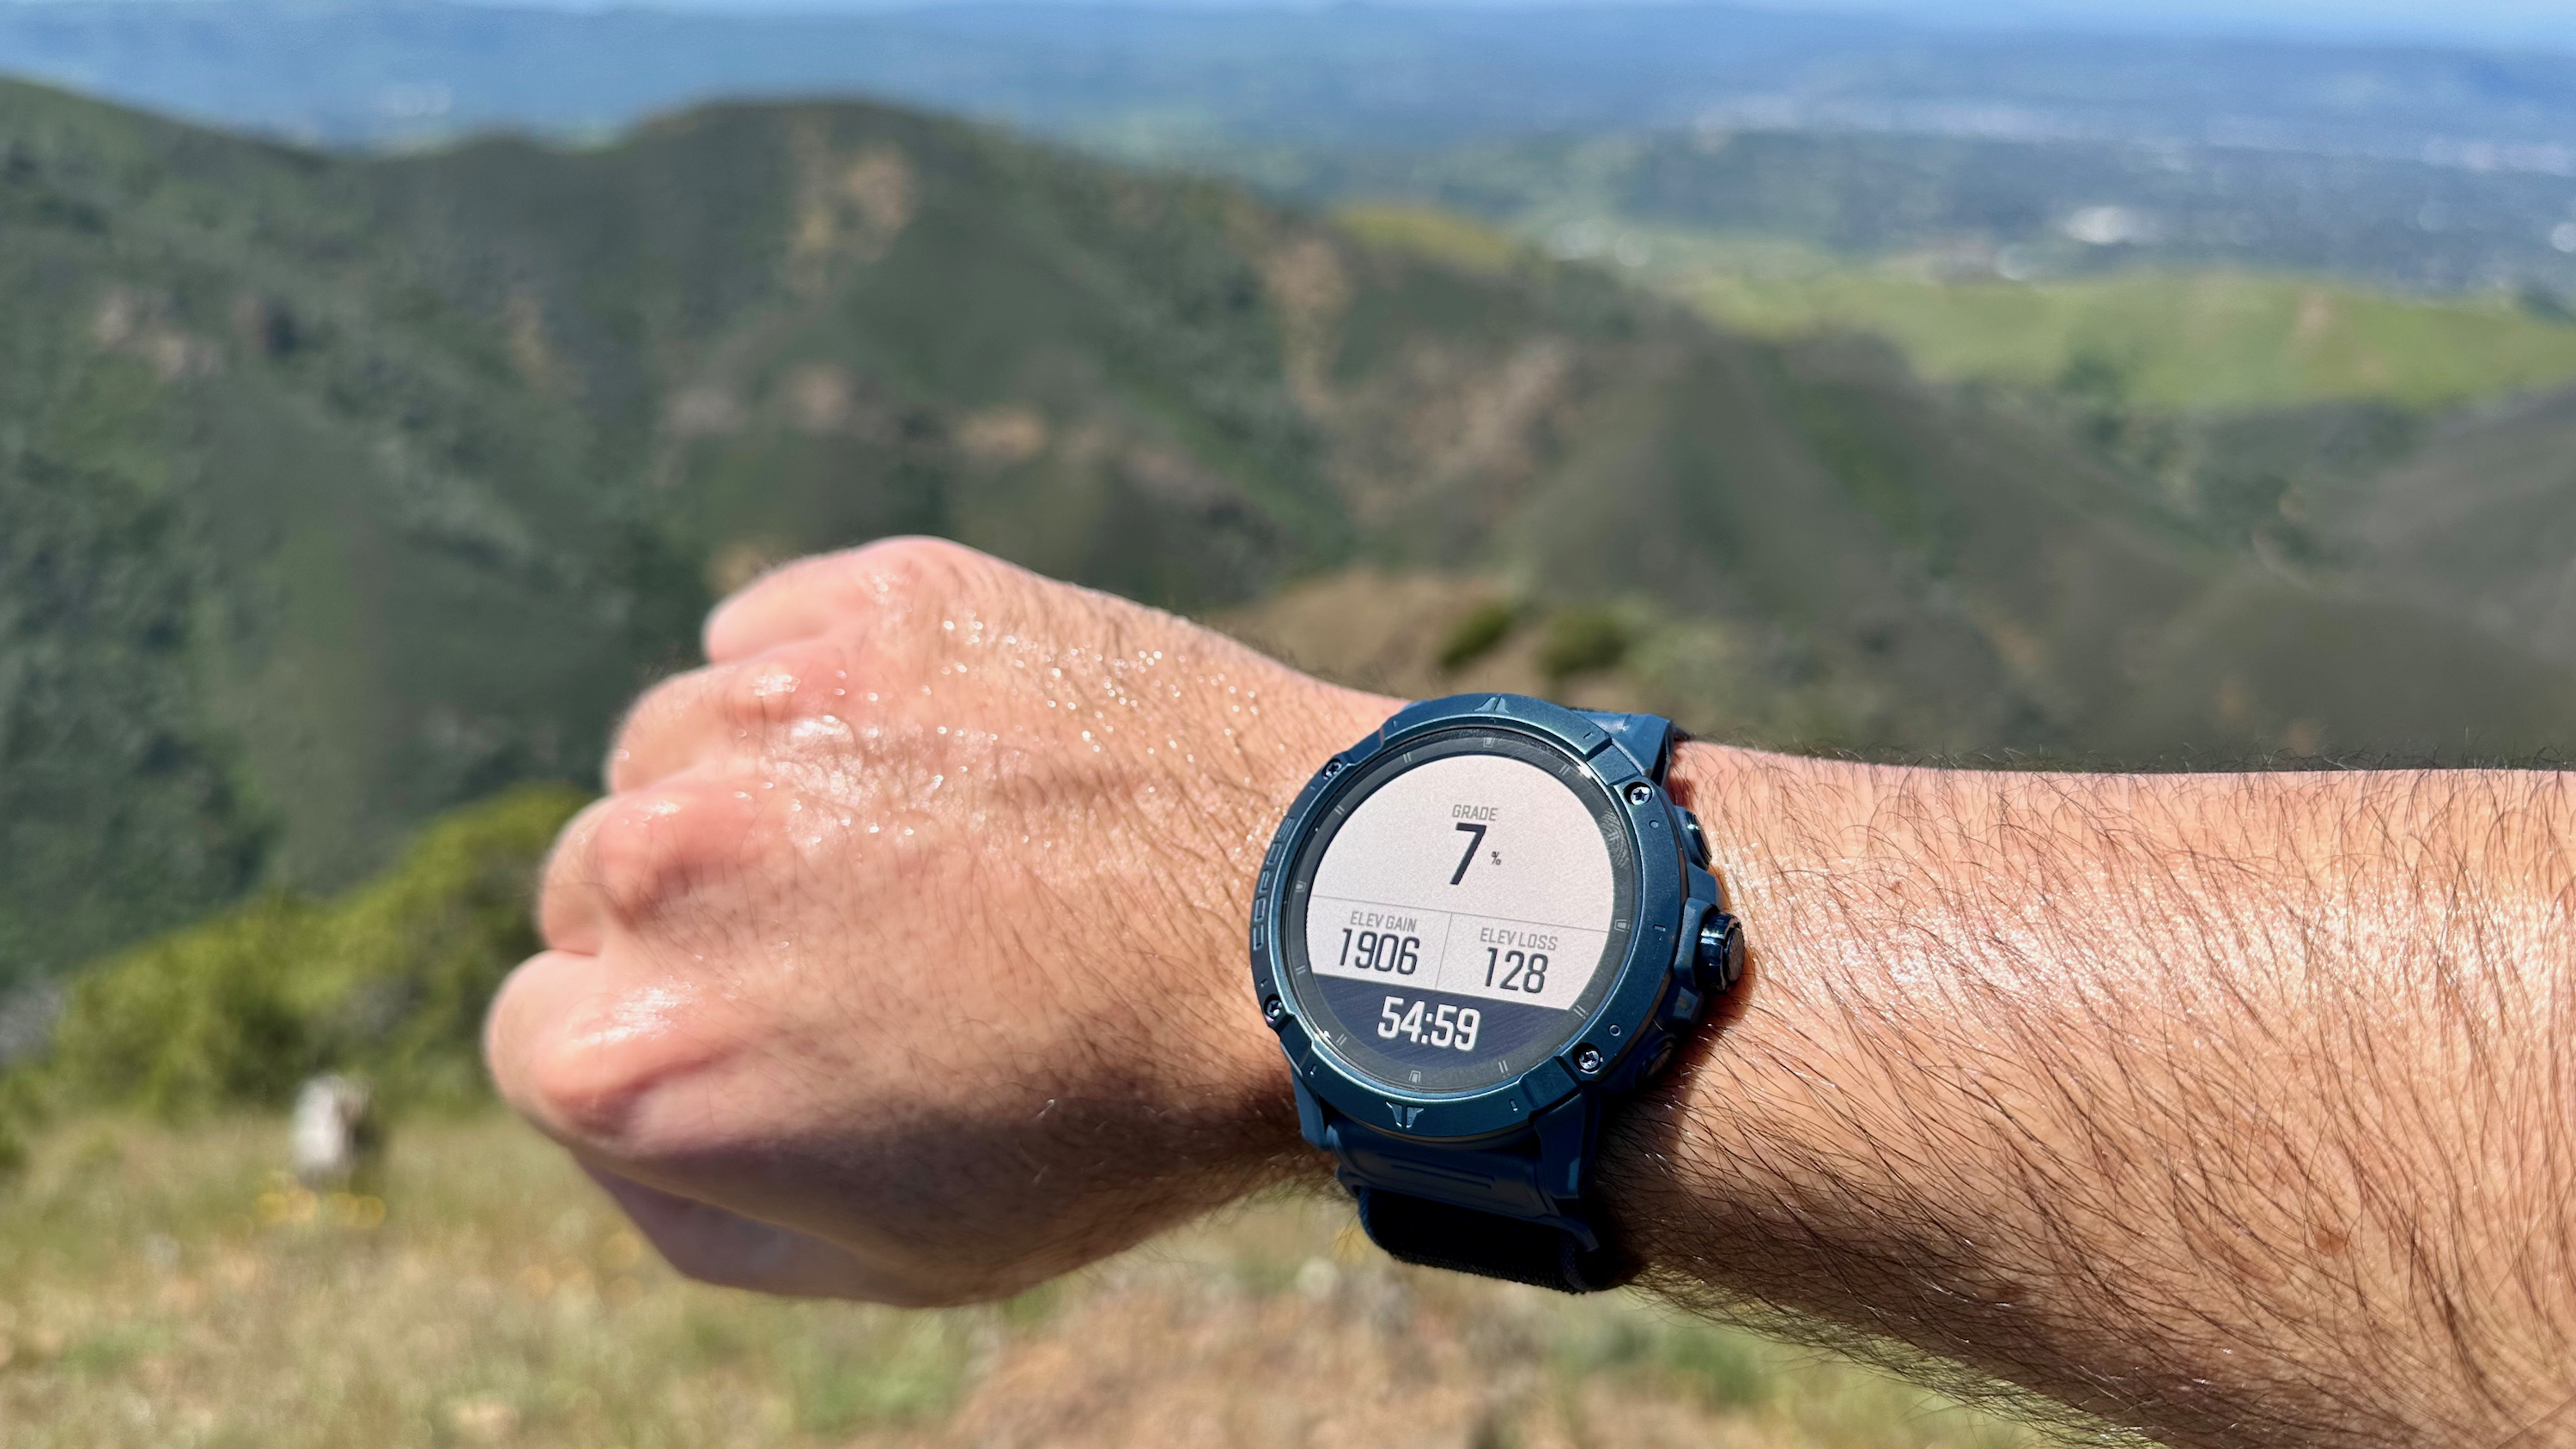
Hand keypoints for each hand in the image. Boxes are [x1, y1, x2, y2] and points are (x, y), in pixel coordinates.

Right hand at [485, 539, 1391, 1303]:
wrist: (1312, 938)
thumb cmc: (1113, 1121)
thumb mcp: (890, 1256)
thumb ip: (687, 1196)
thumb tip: (612, 1108)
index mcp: (638, 1051)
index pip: (538, 1035)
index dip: (660, 1051)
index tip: (777, 1044)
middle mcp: (660, 862)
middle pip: (597, 884)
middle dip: (706, 923)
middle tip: (880, 950)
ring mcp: (765, 712)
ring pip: (678, 749)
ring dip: (761, 796)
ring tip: (932, 849)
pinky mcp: (872, 599)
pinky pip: (774, 639)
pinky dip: (832, 690)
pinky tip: (955, 753)